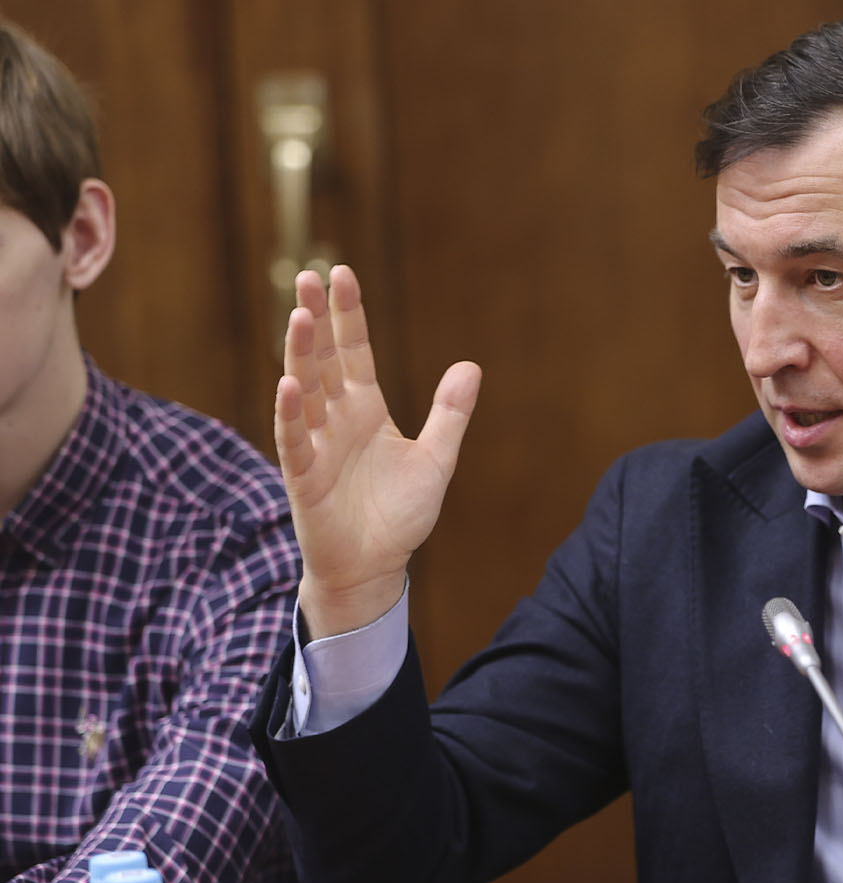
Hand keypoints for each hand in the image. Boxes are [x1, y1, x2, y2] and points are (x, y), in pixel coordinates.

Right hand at [273, 265, 481, 639]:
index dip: (349, 315)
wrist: (376, 565)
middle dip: (317, 319)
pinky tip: (290, 385)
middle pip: (324, 360)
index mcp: (365, 408)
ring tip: (300, 316)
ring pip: (304, 391)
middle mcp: (336, 418)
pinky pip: (293, 440)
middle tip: (308, 276)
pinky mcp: (303, 476)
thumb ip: (450, 414)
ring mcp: (316, 444)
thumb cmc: (400, 514)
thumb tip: (470, 366)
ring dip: (301, 355)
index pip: (354, 351)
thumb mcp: (436, 460)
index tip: (341, 274)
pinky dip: (290, 413)